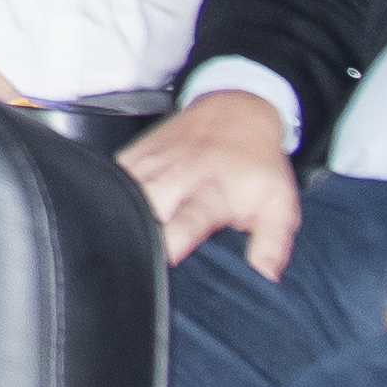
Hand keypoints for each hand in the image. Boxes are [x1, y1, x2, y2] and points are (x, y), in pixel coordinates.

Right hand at [119, 87, 301, 275]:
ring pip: (121, 192)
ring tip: (121, 241)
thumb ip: (272, 242)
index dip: (170, 245)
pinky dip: (108, 194)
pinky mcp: (136, 152)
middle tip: (137, 261)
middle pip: (142, 208)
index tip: (163, 264)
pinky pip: (111, 174)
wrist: (237, 109)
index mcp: (211, 193)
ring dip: (120, 217)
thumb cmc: (257, 162)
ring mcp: (152, 163)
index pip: (185, 222)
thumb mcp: (279, 204)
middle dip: (136, 236)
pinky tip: (114, 212)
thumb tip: (265, 276)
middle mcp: (177, 176)